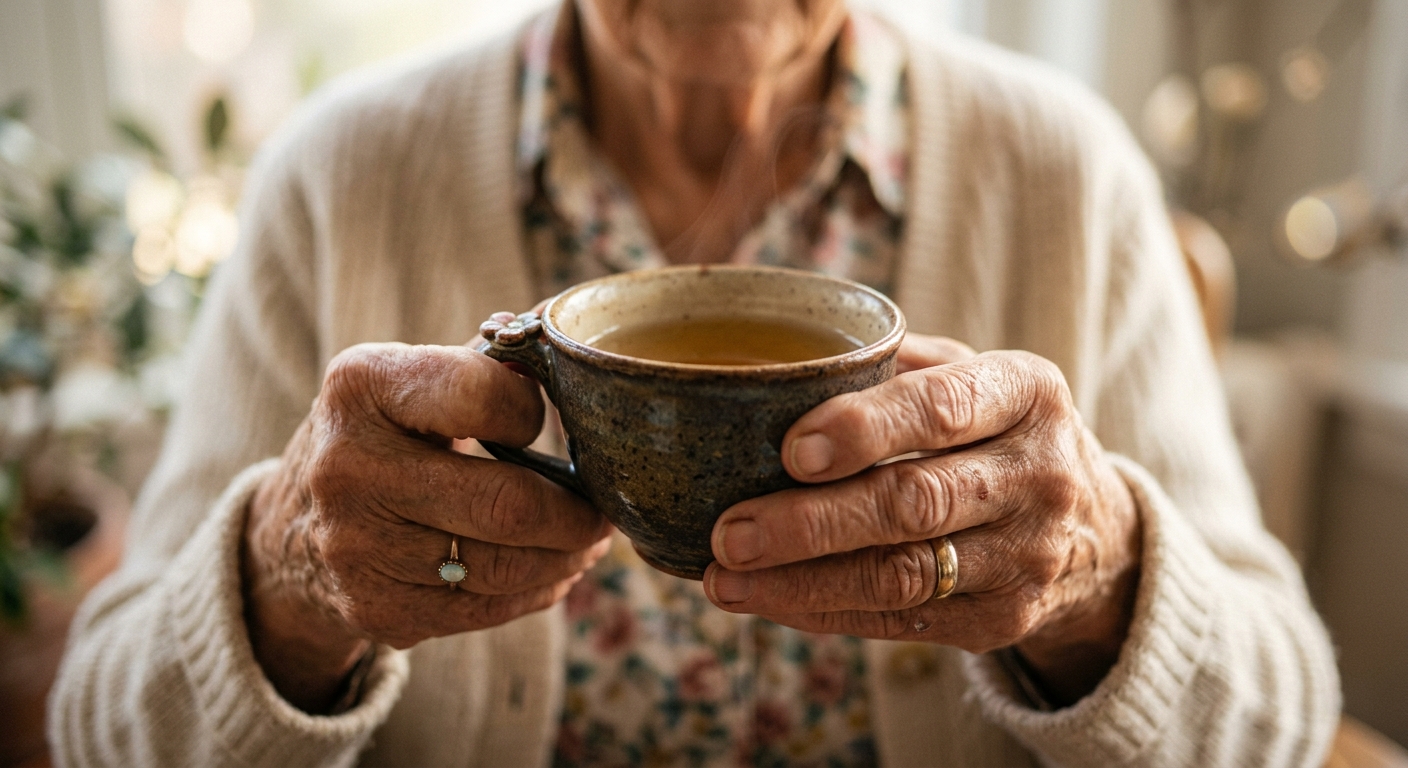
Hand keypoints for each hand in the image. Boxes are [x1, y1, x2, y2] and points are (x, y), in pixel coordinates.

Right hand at [243, 344, 610, 712]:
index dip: (533, 412)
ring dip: (567, 554)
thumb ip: (482, 366)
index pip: (483, 395)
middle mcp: (350, 469)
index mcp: (361, 387)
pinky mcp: (379, 609)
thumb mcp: (402, 381)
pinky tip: (554, 569)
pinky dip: (538, 589)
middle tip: (605, 506)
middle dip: (577, 511)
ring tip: (588, 537)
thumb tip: (569, 356)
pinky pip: (489, 608)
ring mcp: (360, 548)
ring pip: (507, 565)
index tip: (547, 423)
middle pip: (507, 503)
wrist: (291, 530)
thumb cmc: (378, 436)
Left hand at [703, 335, 1141, 704]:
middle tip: (730, 531)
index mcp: (1028, 392)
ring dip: (802, 582)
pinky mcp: (1005, 620)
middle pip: (914, 504)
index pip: (942, 409)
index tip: (791, 450)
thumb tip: (769, 372)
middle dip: (812, 522)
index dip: (865, 430)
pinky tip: (767, 600)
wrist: (1088, 524)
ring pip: (902, 577)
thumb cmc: (990, 429)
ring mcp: (1028, 556)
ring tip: (724, 577)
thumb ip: (889, 365)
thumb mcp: (966, 374)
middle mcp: (1041, 475)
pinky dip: (824, 612)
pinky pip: (900, 622)